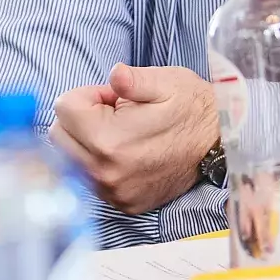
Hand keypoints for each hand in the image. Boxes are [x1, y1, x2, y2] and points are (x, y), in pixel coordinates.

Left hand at [49, 65, 217, 213]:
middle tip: (114, 113)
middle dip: (80, 118)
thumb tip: (114, 76)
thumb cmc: (192, 108)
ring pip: (69, 159)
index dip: (89, 94)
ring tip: (120, 132)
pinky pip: (89, 178)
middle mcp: (106, 173)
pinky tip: (124, 152)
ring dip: (85, 141)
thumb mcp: (167, 82)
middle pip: (59, 135)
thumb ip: (132, 78)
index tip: (114, 97)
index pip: (64, 107)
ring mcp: (113, 192)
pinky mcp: (122, 203)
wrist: (220, 143)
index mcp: (110, 141)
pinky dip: (97, 162)